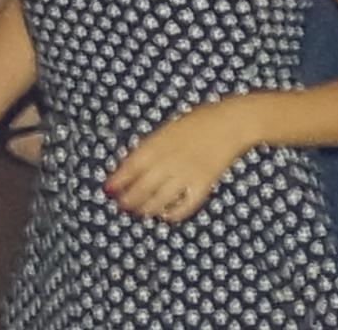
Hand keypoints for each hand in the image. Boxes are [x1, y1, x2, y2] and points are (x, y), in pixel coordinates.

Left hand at [103, 101, 254, 221]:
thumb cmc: (198, 121)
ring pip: (161, 198)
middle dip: (129, 198)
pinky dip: (175, 213)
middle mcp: (169, 160)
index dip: (118, 180)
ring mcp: (187, 173)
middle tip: (120, 205)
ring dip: (147, 208)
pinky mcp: (204, 184)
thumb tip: (133, 165)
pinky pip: (186, 204)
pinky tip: (166, 216)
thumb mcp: (167, 128)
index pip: (132, 166)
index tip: (107, 189)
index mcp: (158, 144)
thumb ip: (152, 146)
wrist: (230, 124)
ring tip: (139, 212)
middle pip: (143, 185)